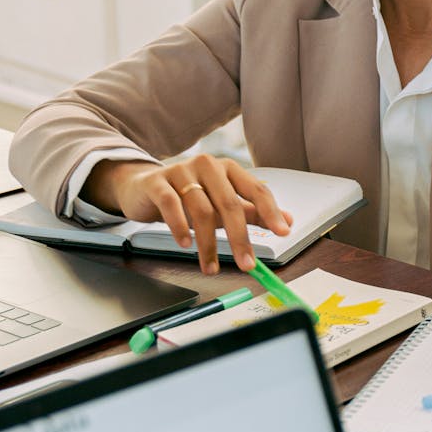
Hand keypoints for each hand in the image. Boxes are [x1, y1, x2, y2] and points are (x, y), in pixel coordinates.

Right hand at [83, 156, 292, 273]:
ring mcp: (181, 171)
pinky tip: (186, 244)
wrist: (143, 186)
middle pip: (230, 204)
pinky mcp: (157, 182)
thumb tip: (288, 222)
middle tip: (247, 265)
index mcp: (229, 169)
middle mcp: (208, 166)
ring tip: (210, 266)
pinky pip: (171, 205)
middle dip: (240, 239)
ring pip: (202, 211)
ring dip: (208, 244)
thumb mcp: (223, 203)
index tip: (283, 233)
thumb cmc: (189, 195)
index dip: (271, 212)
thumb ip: (254, 213)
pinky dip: (180, 227)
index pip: (256, 189)